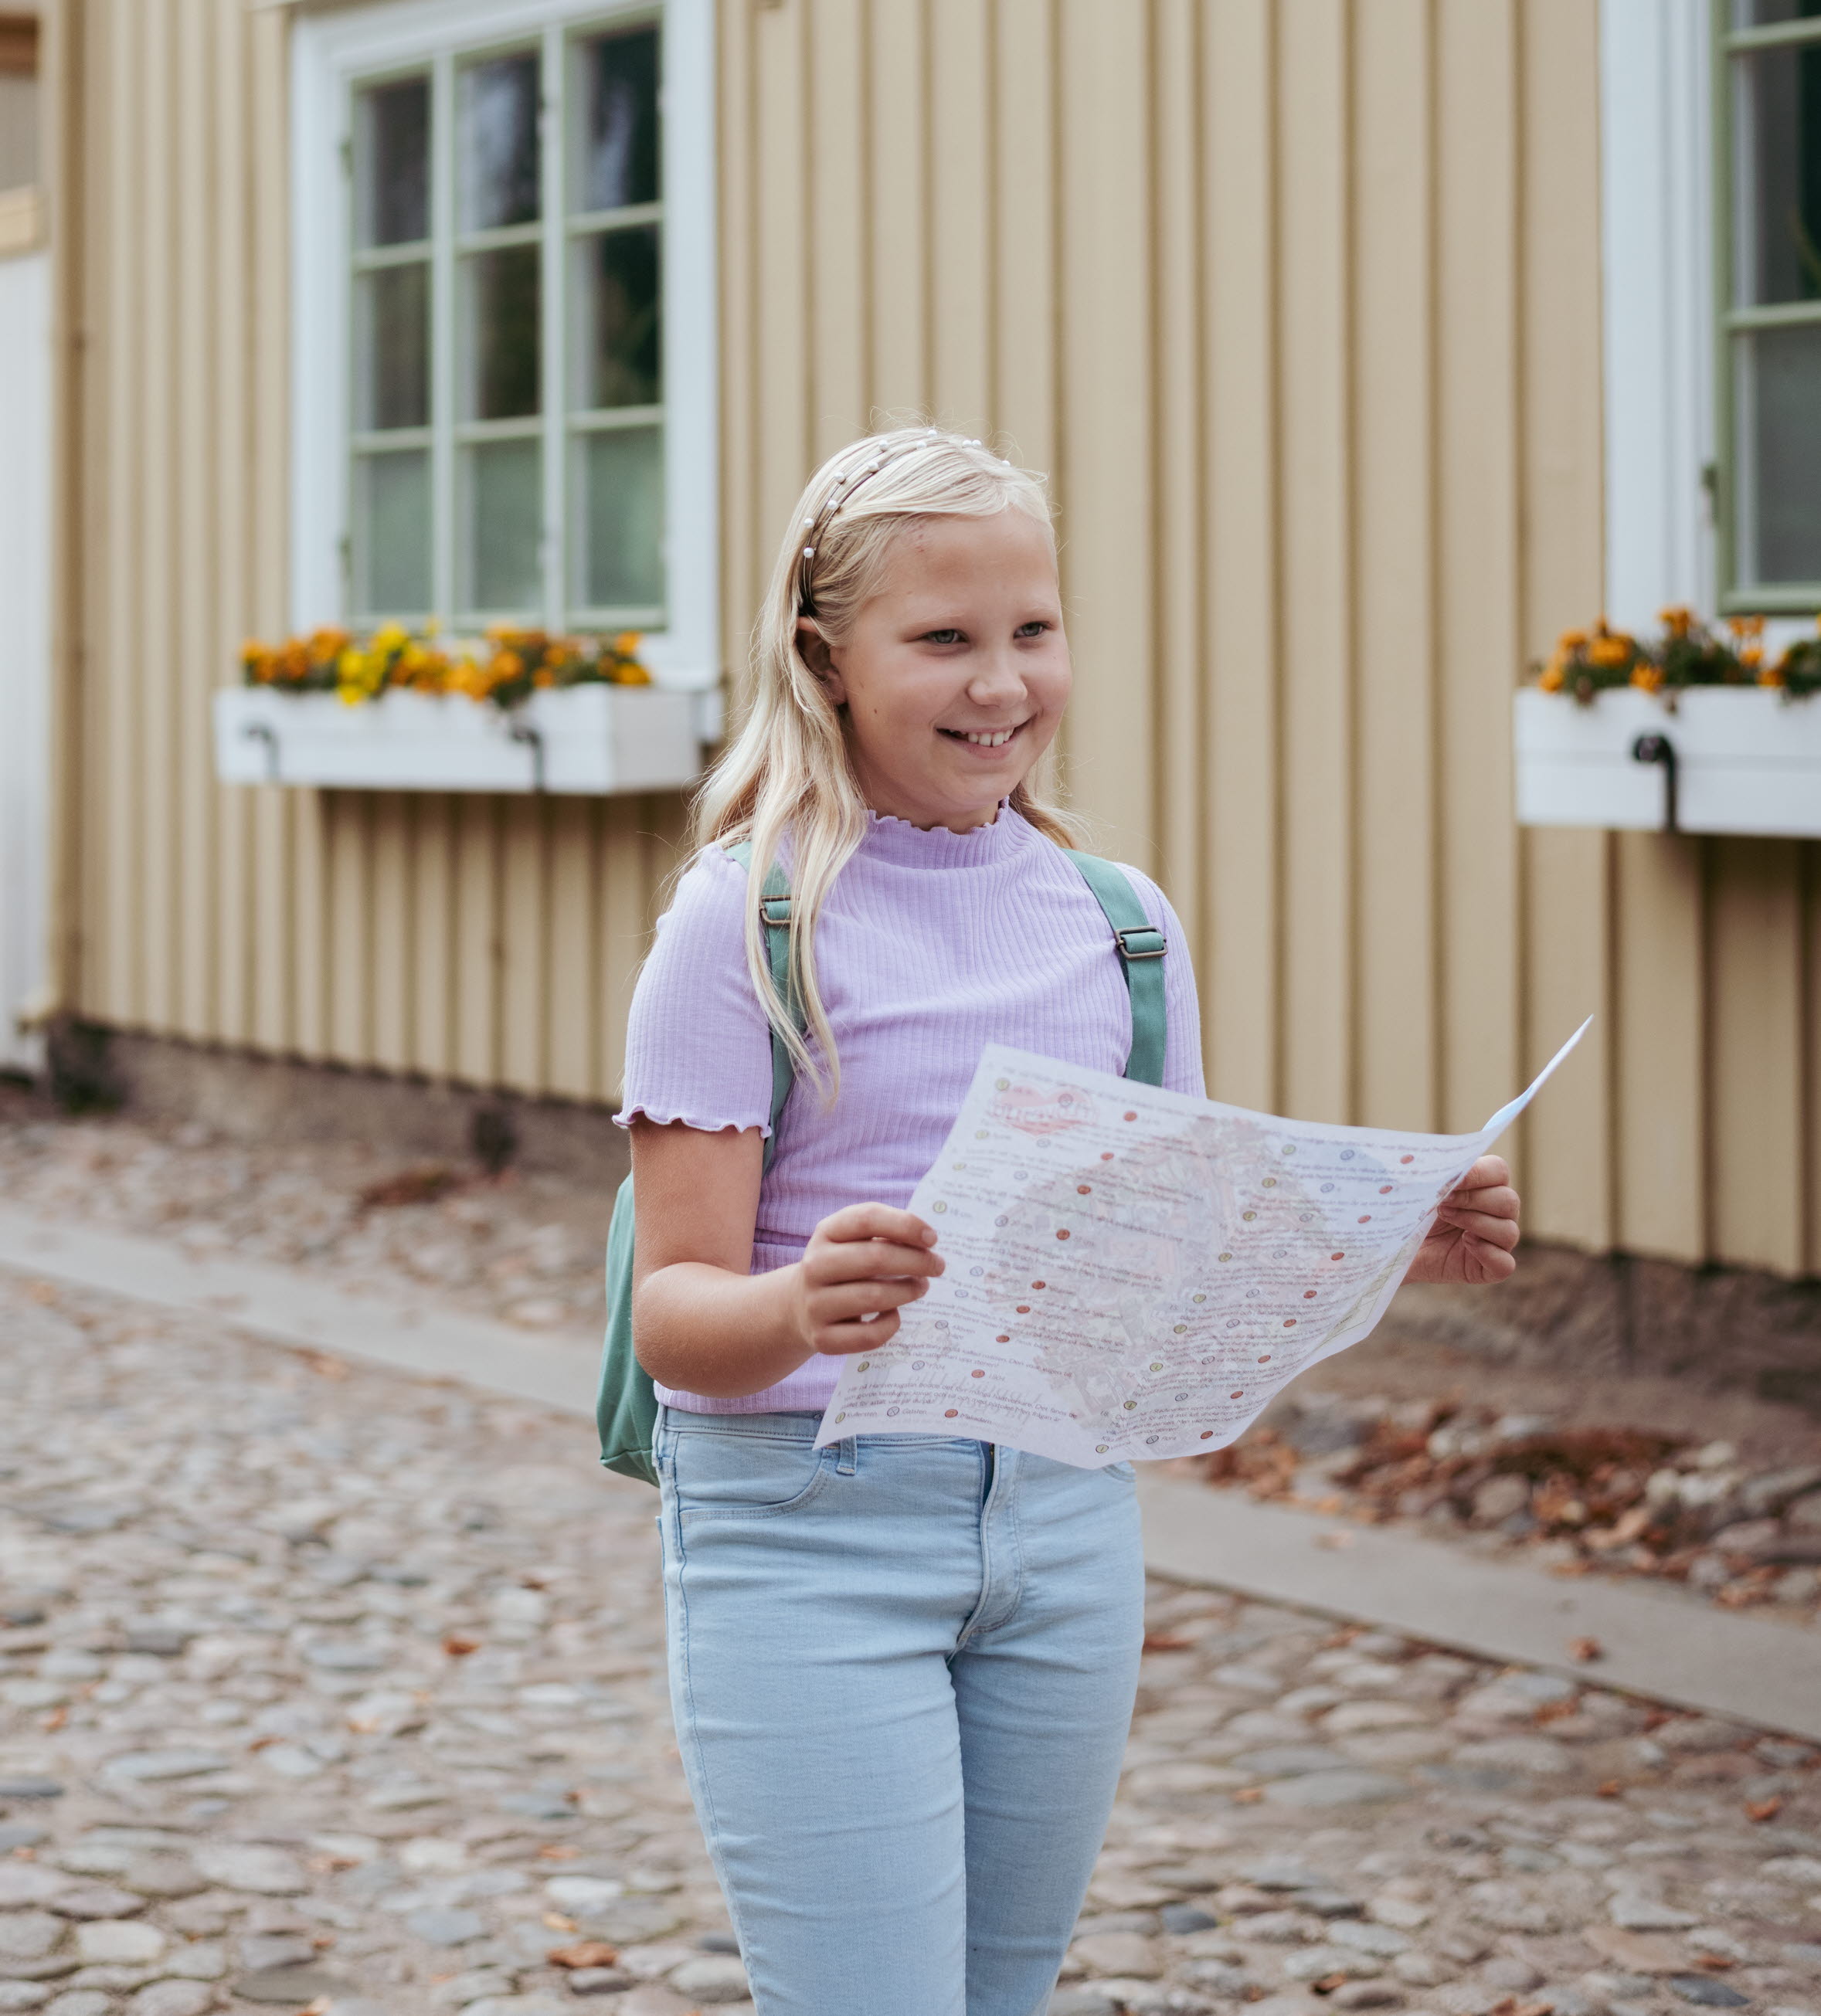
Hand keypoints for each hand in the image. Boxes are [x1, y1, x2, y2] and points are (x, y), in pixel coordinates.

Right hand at [787, 1203, 943, 1356]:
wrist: (799, 1307)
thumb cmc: (842, 1267)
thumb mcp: (852, 1240)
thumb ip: (884, 1233)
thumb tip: (927, 1242)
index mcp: (825, 1233)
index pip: (867, 1219)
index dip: (905, 1225)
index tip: (932, 1238)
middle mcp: (815, 1266)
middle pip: (875, 1258)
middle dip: (917, 1261)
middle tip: (937, 1266)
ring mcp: (815, 1304)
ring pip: (874, 1297)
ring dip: (908, 1291)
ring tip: (921, 1287)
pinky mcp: (822, 1338)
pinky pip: (869, 1335)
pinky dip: (891, 1324)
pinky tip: (894, 1315)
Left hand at [1403, 1155, 1520, 1284]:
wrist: (1397, 1249)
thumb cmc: (1413, 1215)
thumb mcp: (1422, 1193)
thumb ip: (1437, 1177)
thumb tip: (1446, 1170)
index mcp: (1486, 1187)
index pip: (1498, 1171)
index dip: (1478, 1173)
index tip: (1451, 1180)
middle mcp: (1499, 1214)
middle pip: (1508, 1201)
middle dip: (1473, 1199)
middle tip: (1443, 1202)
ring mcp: (1498, 1243)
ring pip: (1509, 1231)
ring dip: (1476, 1222)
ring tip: (1447, 1219)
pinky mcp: (1491, 1270)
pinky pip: (1505, 1264)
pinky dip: (1487, 1253)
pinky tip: (1466, 1243)